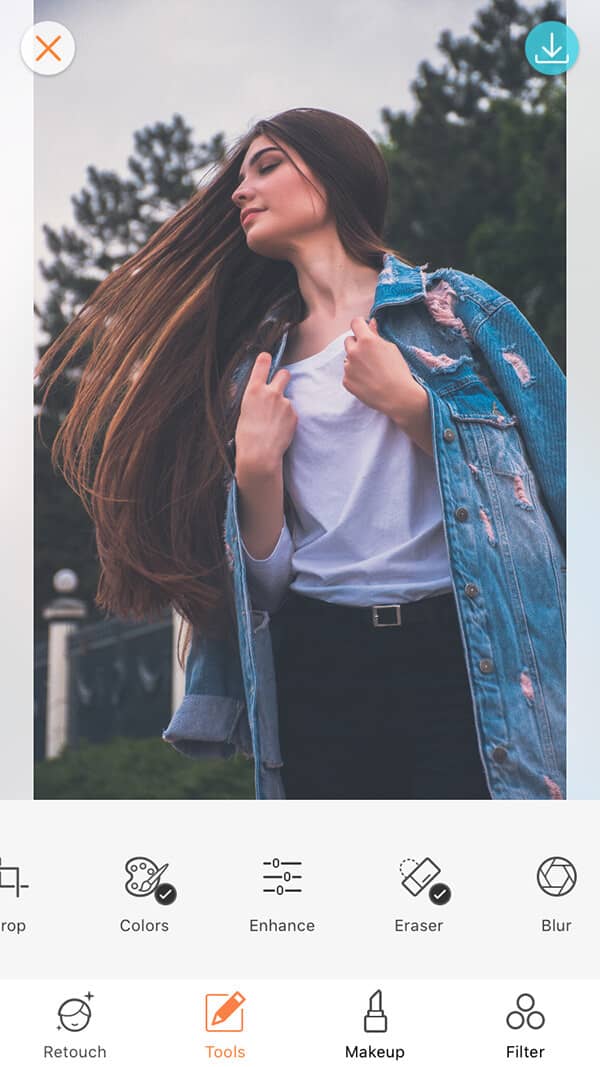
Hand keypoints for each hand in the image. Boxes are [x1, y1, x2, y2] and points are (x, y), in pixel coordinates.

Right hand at [235, 352, 297, 475]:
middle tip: (278, 387)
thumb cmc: (246, 437)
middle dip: (283, 378)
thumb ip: (249, 397)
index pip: (263, 363)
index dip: (265, 360)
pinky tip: (279, 431)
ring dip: (282, 406)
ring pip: (287, 399)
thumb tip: (251, 389)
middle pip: (284, 373)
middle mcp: (271, 393)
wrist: (260, 456)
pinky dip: (287, 420)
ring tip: (272, 424)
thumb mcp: (241, 412)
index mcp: (253, 390)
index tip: (266, 359)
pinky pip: (291, 413)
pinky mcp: (294, 415)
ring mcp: (285, 403)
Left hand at [343, 317, 432, 454]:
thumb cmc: (398, 371)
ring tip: (371, 371)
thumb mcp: (391, 348)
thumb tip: (370, 323)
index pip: (355, 323)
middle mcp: (353, 352)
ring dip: (356, 361)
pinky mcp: (346, 381)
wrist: (397, 396)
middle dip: (357, 344)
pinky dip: (356, 375)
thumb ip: (377, 335)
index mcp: (366, 340)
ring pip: (348, 358)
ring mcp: (348, 367)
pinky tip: (368, 381)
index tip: (364, 329)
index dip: (360, 325)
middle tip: (370, 355)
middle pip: (349, 340)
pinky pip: (348, 373)